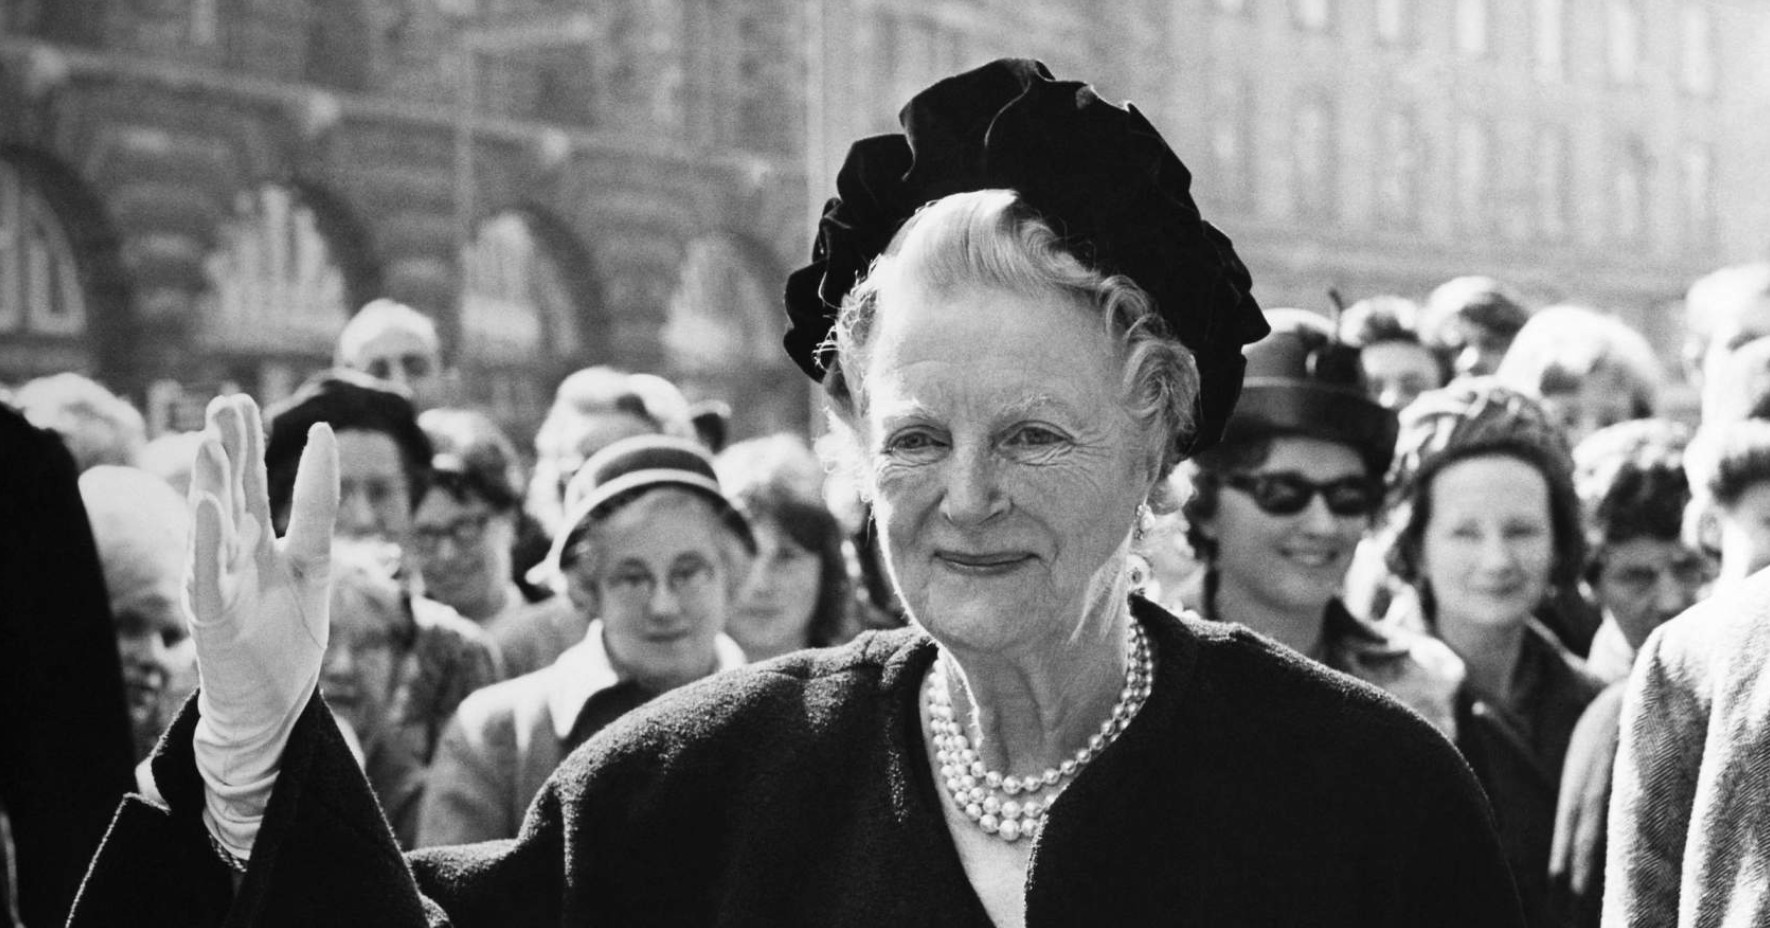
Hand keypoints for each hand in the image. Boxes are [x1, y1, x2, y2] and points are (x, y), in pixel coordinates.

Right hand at [184, 394, 336, 856]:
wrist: (274, 705)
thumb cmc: (289, 634)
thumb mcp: (314, 562)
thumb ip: (315, 508)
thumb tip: (323, 438)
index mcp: (256, 539)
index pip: (252, 480)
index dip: (252, 443)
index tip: (244, 400)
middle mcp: (233, 554)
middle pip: (231, 491)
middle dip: (229, 448)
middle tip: (226, 401)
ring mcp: (220, 582)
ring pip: (214, 524)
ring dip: (213, 483)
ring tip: (213, 439)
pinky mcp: (214, 617)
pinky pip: (208, 572)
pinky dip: (207, 539)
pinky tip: (208, 505)